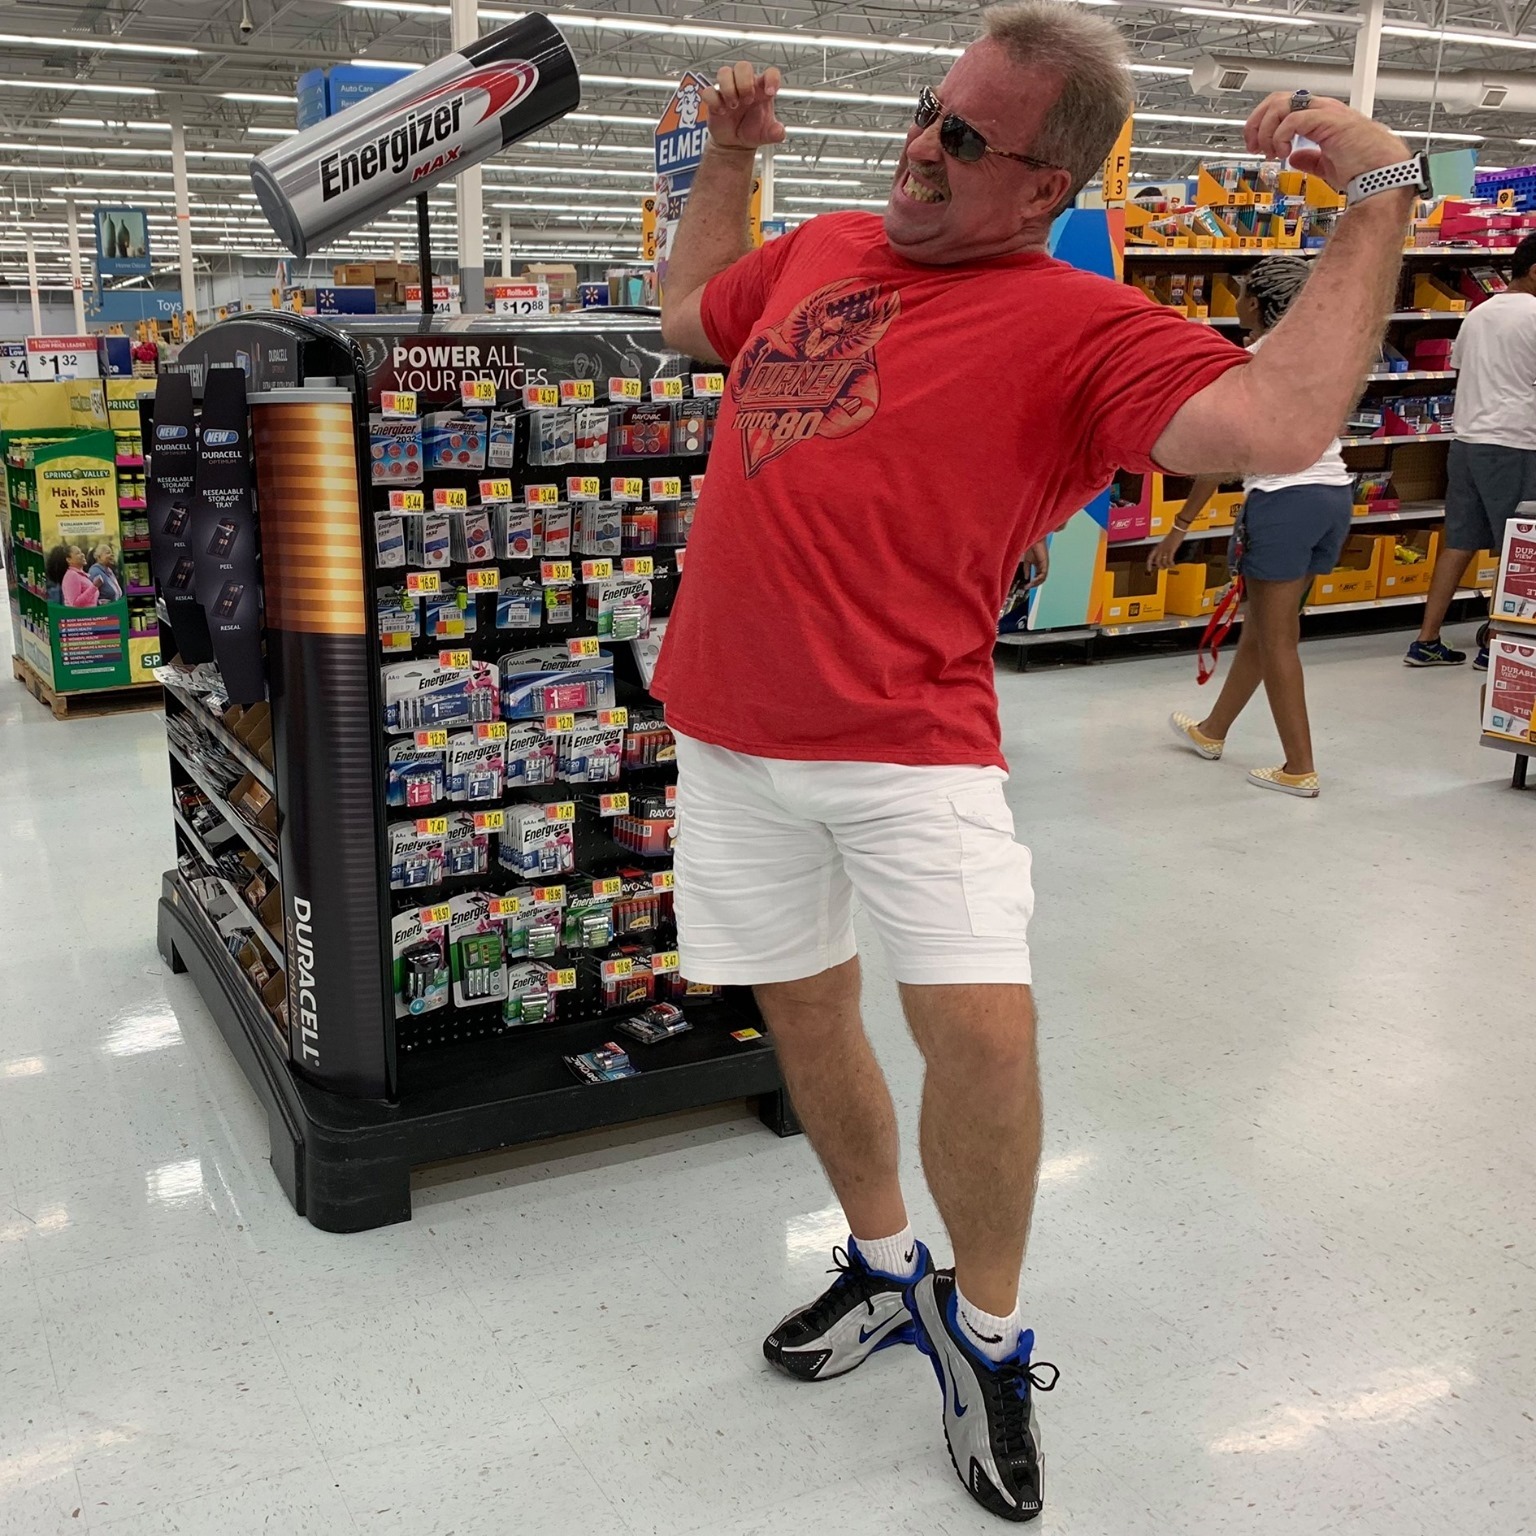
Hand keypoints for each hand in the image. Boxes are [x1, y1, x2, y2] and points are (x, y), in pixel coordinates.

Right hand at [703, 63, 786, 151]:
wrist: (735, 143)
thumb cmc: (752, 131)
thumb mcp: (766, 135)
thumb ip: (775, 133)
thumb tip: (779, 132)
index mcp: (762, 89)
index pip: (770, 73)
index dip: (771, 78)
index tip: (770, 93)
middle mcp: (745, 85)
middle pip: (743, 66)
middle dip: (744, 83)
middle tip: (747, 101)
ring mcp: (728, 90)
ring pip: (724, 72)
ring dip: (729, 88)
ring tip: (733, 106)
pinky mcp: (714, 99)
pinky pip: (709, 91)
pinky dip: (714, 100)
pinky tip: (721, 111)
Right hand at [1019, 539, 1048, 590]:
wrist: (1032, 538)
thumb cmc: (1030, 546)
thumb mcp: (1027, 561)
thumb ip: (1027, 569)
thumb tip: (1026, 577)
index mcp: (1039, 565)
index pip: (1038, 576)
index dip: (1033, 582)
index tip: (1026, 585)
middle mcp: (1043, 565)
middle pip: (1041, 579)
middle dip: (1034, 584)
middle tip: (1027, 587)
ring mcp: (1045, 564)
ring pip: (1043, 578)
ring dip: (1036, 583)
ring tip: (1029, 585)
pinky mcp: (1045, 563)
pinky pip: (1043, 574)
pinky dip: (1038, 579)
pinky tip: (1032, 580)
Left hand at [1148, 528, 1186, 570]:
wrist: (1177, 531)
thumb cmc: (1173, 536)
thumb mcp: (1165, 544)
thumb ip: (1163, 550)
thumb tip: (1164, 557)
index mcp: (1157, 547)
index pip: (1150, 557)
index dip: (1149, 564)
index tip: (1149, 570)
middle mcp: (1160, 549)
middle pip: (1157, 561)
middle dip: (1160, 566)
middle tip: (1164, 568)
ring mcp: (1165, 549)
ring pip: (1163, 562)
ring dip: (1167, 566)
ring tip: (1170, 566)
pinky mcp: (1171, 549)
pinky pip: (1169, 560)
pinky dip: (1171, 564)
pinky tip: (1173, 564)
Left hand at [1244, 92, 1408, 190]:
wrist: (1382, 174)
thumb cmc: (1364, 169)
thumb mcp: (1327, 166)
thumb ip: (1310, 159)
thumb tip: (1296, 158)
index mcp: (1322, 117)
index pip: (1285, 106)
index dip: (1263, 123)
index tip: (1255, 146)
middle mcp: (1323, 109)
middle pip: (1278, 98)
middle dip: (1257, 122)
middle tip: (1253, 145)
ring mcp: (1326, 112)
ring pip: (1282, 104)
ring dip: (1266, 130)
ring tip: (1270, 151)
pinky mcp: (1328, 121)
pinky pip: (1293, 119)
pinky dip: (1280, 136)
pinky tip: (1285, 153)